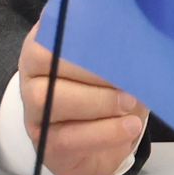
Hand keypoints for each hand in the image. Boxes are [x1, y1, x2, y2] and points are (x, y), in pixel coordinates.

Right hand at [16, 36, 149, 174]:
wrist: (109, 131)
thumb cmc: (111, 84)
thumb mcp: (117, 60)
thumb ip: (119, 45)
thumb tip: (140, 40)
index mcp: (47, 44)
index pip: (51, 31)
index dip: (83, 38)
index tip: (118, 45)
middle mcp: (33, 74)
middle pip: (47, 64)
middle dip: (92, 72)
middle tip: (128, 80)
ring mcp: (34, 111)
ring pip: (51, 101)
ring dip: (98, 103)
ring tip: (131, 103)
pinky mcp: (45, 143)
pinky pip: (66, 139)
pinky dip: (103, 133)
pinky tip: (129, 127)